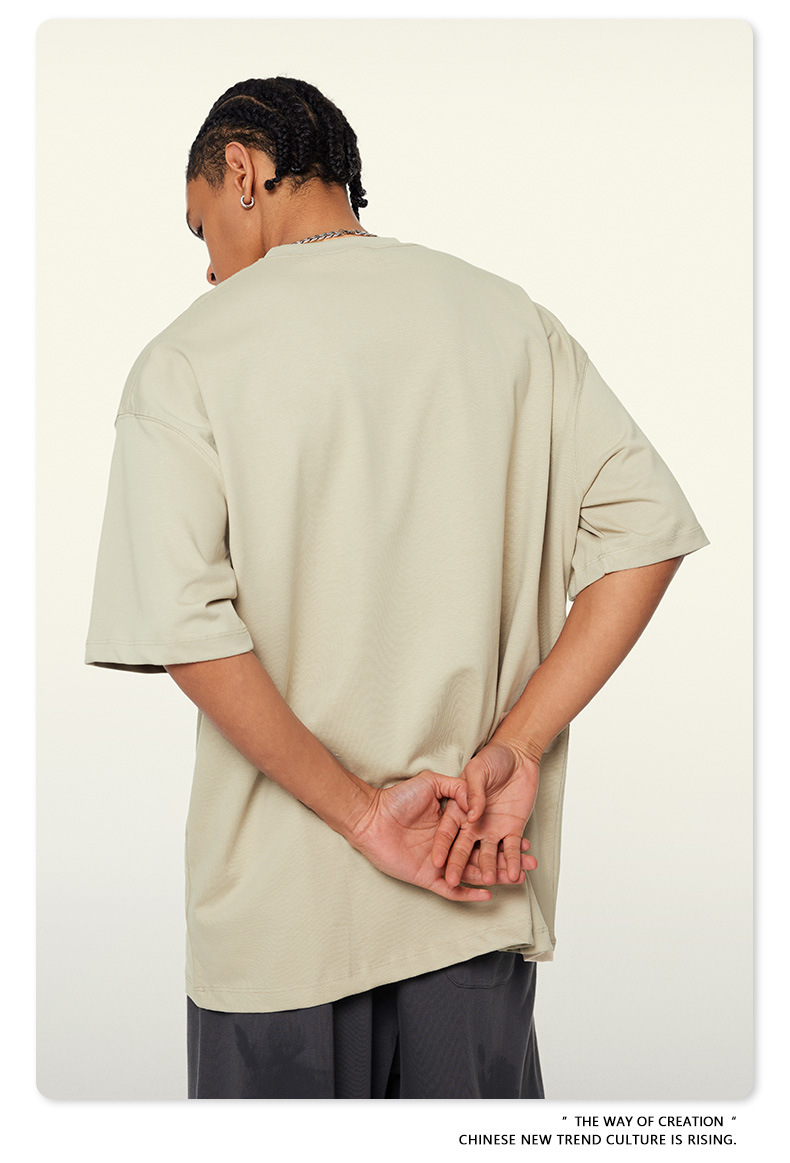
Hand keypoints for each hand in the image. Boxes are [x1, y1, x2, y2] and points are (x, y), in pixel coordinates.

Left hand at [348, 770, 534, 901]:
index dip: (503, 838)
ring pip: (472, 873)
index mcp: (451, 824)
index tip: (524, 839)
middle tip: (530, 863)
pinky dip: (468, 893)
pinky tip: (487, 894)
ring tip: (516, 879)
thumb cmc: (397, 798)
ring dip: (494, 877)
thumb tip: (475, 797)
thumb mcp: (431, 783)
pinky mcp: (428, 877)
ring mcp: (440, 863)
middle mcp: (449, 845)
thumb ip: (455, 788)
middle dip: (507, 860)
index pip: (483, 834)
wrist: (371, 816)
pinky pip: (452, 890)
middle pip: (484, 856)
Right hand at [431, 738, 540, 887]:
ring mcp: (492, 829)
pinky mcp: (512, 829)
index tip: (435, 862)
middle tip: (452, 880)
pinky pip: (511, 848)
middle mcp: (473, 824)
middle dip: (458, 865)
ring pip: (489, 853)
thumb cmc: (493, 758)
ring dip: (488, 867)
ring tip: (488, 881)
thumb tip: (472, 815)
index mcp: (459, 810)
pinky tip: (514, 874)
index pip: (447, 832)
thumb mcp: (477, 770)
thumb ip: (471, 791)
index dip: (441, 847)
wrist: (518, 756)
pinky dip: (513, 861)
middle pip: (464, 848)